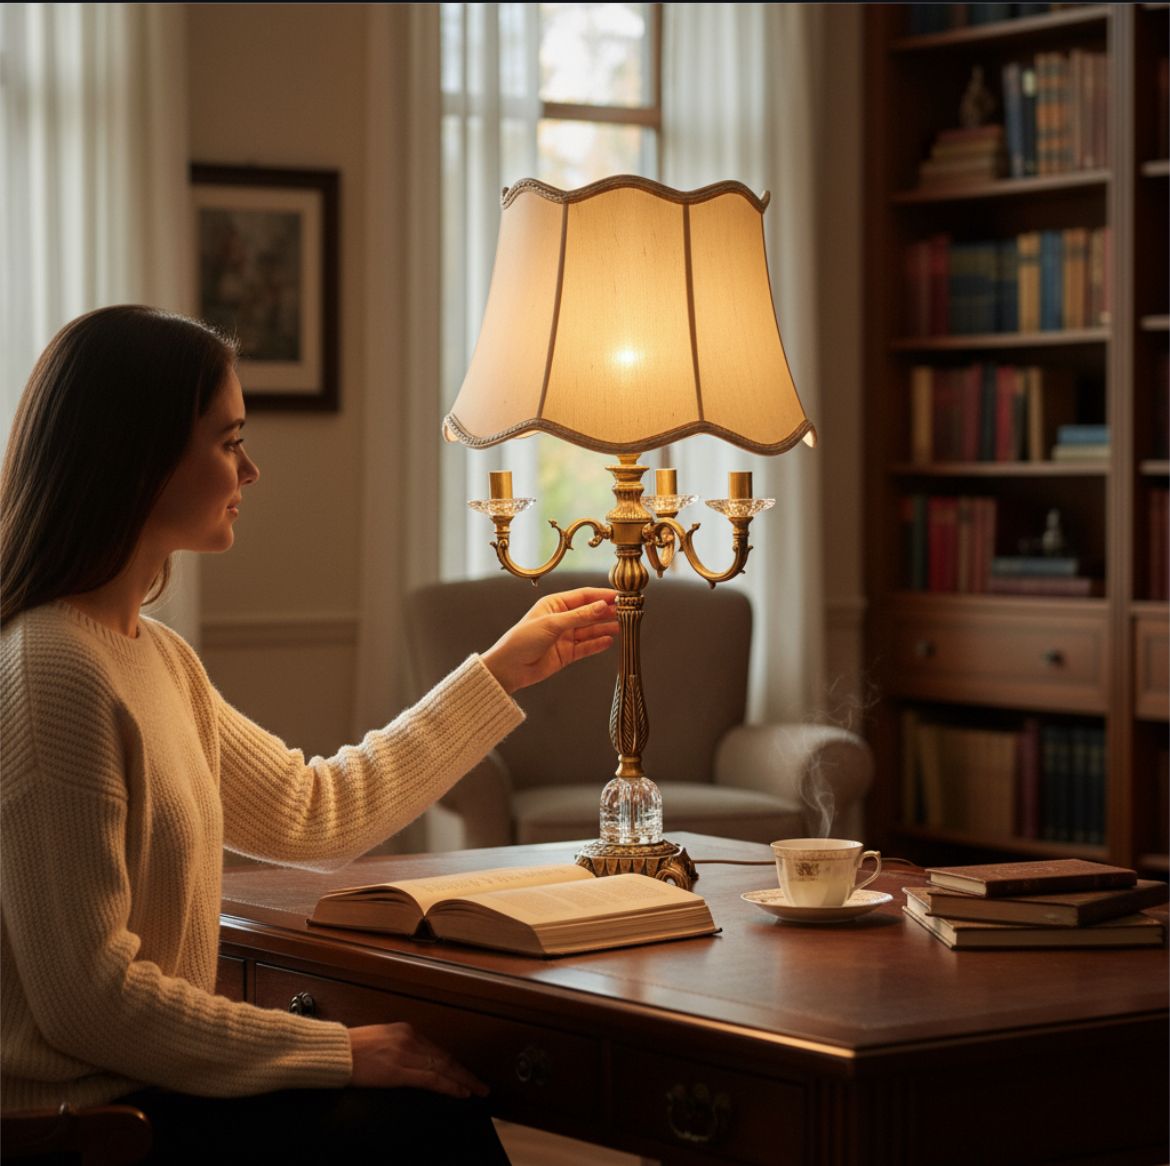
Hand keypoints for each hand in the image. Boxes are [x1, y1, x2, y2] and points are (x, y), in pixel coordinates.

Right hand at [349, 1022, 487, 1097]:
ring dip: (462, 1080)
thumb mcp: (380, 1040)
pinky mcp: (397, 1070)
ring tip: (476, 1091)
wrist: (333, 1052)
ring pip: (442, 1068)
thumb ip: (399, 1047)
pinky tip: (459, 1092)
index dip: (454, 1064)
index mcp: (404, 1030)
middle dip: (464, 1072)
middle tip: (481, 1084)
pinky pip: (430, 1079)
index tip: (465, 1073)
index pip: (437, 1049)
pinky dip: (448, 1086)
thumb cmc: (351, 1049)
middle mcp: (408, 1038)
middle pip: (444, 1058)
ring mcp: (404, 1054)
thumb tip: (413, 1061)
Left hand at [481, 587, 619, 693]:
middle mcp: (561, 619)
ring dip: (605, 627)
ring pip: (590, 630)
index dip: (602, 595)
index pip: (583, 596)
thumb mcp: (552, 624)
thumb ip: (580, 616)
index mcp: (554, 604)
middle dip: (607, 611)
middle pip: (589, 612)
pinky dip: (598, 644)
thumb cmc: (522, 640)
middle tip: (626, 611)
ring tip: (623, 626)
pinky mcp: (566, 653)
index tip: (620, 596)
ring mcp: (565, 636)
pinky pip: (586, 647)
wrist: (508, 669)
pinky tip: (610, 640)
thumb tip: (602, 606)